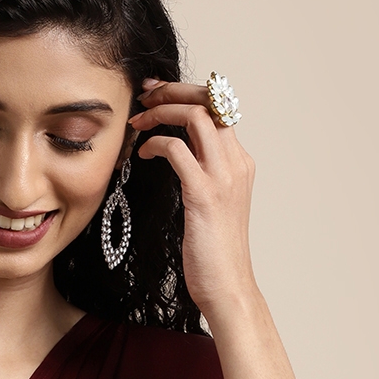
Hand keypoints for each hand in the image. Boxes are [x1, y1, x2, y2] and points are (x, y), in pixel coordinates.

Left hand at [128, 77, 257, 320]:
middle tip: (144, 95)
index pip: (218, 108)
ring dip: (162, 110)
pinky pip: (178, 150)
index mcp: (240, 163)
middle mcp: (236, 163)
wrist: (228, 289)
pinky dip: (156, 143)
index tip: (157, 94)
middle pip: (210, 100)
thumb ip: (201, 177)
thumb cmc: (214, 255)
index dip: (187, 94)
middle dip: (173, 89)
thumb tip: (177, 159)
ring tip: (138, 121)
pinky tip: (143, 154)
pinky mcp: (204, 195)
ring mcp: (223, 178)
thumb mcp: (211, 207)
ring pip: (196, 116)